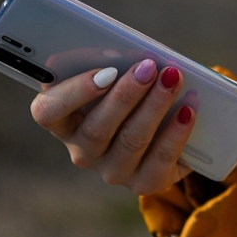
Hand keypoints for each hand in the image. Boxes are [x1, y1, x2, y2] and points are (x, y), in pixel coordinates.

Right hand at [30, 60, 195, 194]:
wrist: (169, 128)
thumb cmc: (136, 92)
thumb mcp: (120, 76)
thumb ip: (116, 65)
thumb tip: (133, 54)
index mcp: (65, 122)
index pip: (48, 112)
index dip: (74, 92)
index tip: (106, 71)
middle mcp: (83, 152)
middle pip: (97, 128)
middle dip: (126, 94)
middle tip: (148, 67)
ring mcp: (113, 170)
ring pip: (131, 140)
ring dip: (154, 106)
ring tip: (173, 79)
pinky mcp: (145, 182)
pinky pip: (160, 160)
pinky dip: (176, 132)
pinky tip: (188, 110)